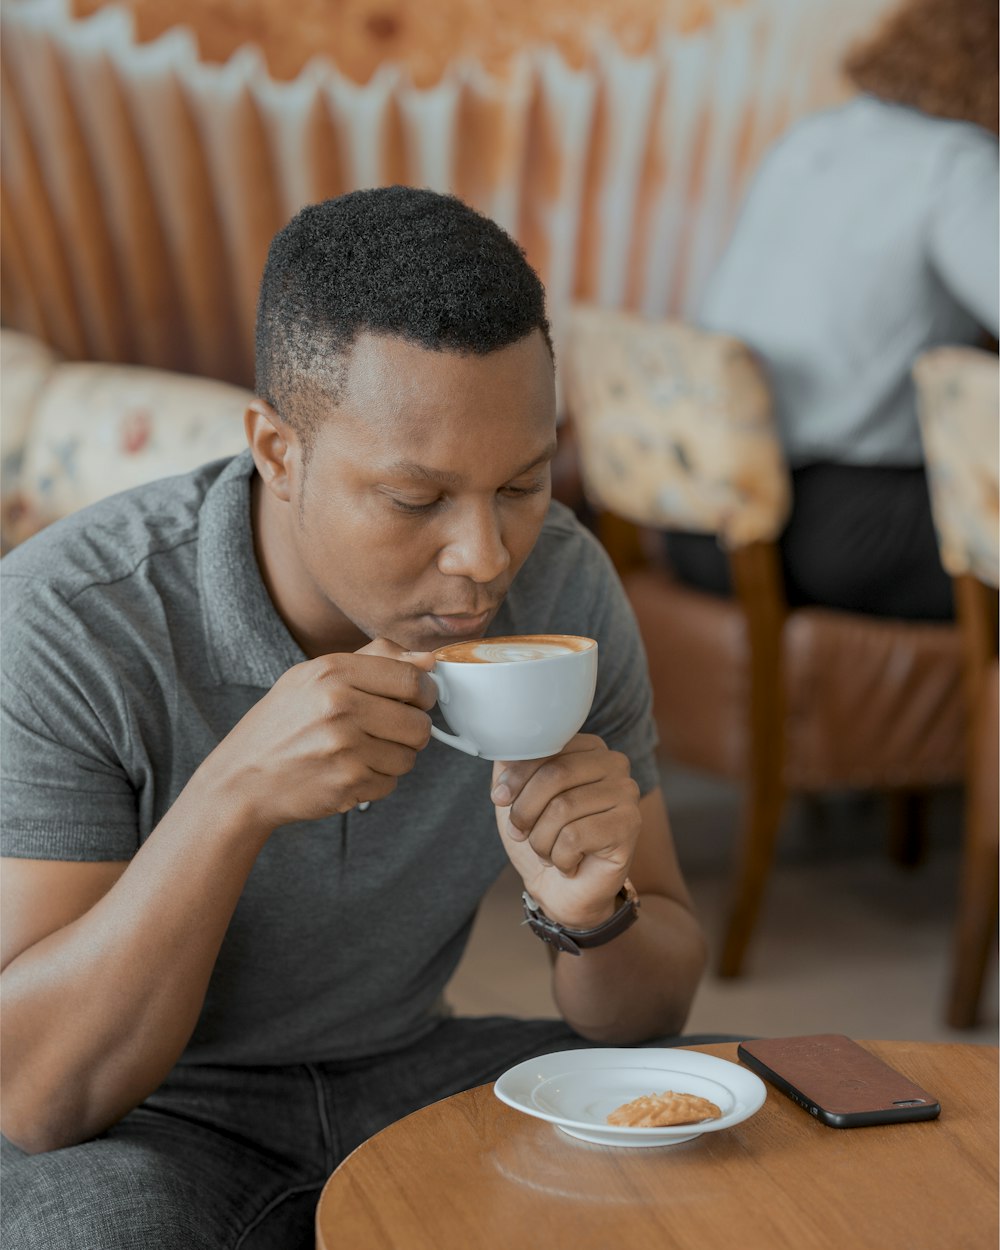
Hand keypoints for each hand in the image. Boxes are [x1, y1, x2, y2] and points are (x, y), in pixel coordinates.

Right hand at [204, 638, 436, 828]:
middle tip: (390, 730)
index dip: (424, 692)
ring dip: (394, 757)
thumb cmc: (282, 723)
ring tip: (362, 751)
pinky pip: (391, 783)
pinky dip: (377, 780)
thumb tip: (429, 660)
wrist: (241, 778)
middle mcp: (339, 706)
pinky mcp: (348, 783)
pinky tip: (349, 771)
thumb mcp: (315, 675)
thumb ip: (375, 660)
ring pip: (409, 756)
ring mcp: (345, 747)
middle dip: (412, 730)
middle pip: (419, 722)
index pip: (412, 678)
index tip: (418, 699)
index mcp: (333, 671)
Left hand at [490, 735, 640, 930]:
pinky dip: (560, 858)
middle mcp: (613, 763)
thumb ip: (511, 762)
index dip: (515, 777)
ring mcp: (626, 794)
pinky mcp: (630, 826)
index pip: (545, 748)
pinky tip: (568, 864)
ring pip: (563, 809)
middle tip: (519, 832)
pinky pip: (576, 837)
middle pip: (554, 776)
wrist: (561, 889)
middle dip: (525, 810)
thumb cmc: (542, 836)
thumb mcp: (517, 794)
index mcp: (588, 747)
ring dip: (541, 840)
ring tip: (547, 851)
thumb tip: (503, 745)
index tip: (500, 798)